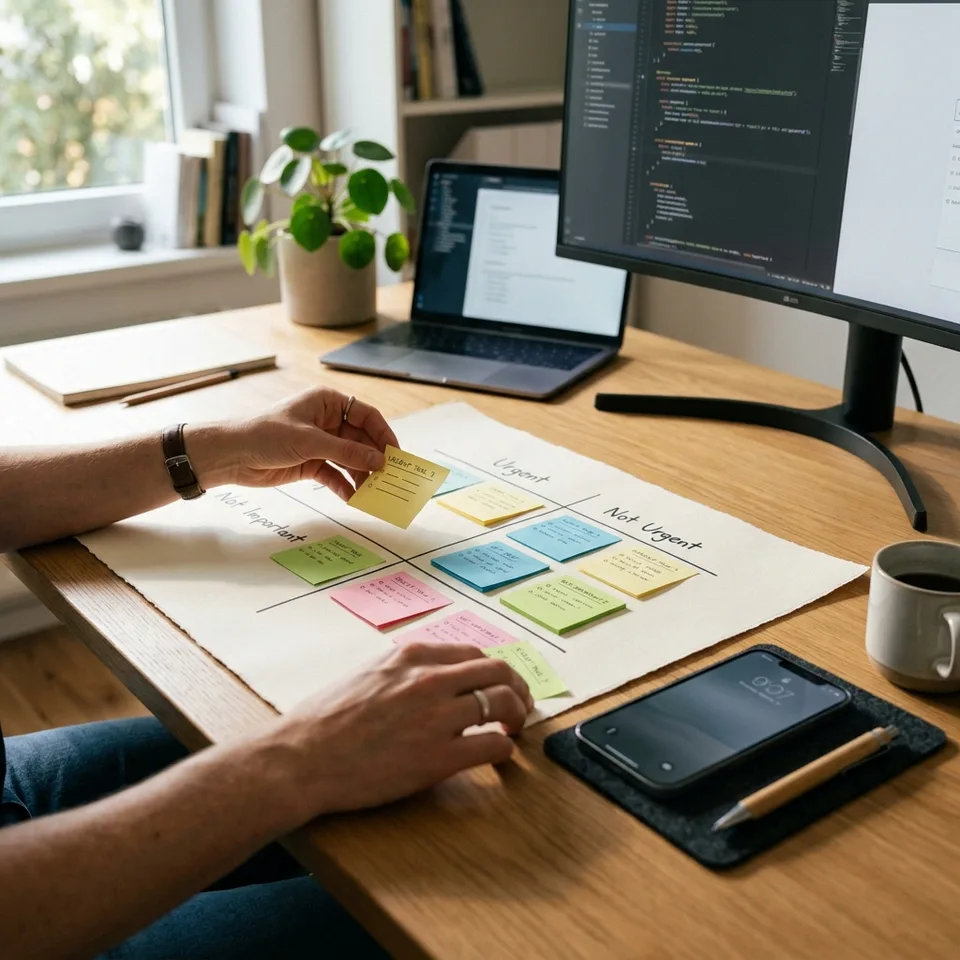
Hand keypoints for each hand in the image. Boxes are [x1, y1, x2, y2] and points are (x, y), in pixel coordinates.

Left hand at [190, 387, 398, 498]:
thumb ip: (346, 452)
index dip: (383, 434)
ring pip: (350, 460)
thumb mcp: (310, 441)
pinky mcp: (311, 463)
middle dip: (374, 459)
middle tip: (390, 479)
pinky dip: (345, 486)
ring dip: (362, 475)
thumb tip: (378, 461)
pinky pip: (335, 475)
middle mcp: (327, 421)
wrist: (231, 454)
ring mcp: (320, 443)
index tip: (395, 455)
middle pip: (361, 440)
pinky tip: (354, 498)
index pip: (366, 416)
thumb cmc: (266, 434)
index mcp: (327, 403)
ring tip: (375, 492)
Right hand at [272, 642, 534, 819]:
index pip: (473, 654)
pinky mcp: (439, 757)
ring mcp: (437, 716)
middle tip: (519, 706)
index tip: (498, 684)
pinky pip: (494, 745)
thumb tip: (429, 677)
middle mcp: (430, 678)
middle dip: (517, 687)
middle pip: (498, 671)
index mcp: (412, 656)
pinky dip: (505, 749)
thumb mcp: (367, 673)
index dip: (494, 672)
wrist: (300, 758)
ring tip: (513, 730)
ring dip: (517, 716)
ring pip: (504, 703)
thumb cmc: (323, 721)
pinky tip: (498, 754)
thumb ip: (403, 671)